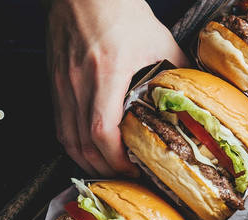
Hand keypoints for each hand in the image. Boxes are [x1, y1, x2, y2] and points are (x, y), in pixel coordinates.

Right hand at [45, 0, 188, 175]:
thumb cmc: (118, 9)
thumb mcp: (158, 40)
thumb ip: (176, 70)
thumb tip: (192, 95)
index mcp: (106, 73)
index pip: (103, 130)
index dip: (116, 158)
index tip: (132, 167)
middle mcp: (79, 82)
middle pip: (83, 143)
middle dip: (104, 167)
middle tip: (124, 174)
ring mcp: (62, 82)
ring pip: (67, 137)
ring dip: (87, 159)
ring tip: (107, 168)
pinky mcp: (54, 81)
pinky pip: (60, 123)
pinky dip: (73, 142)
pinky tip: (87, 148)